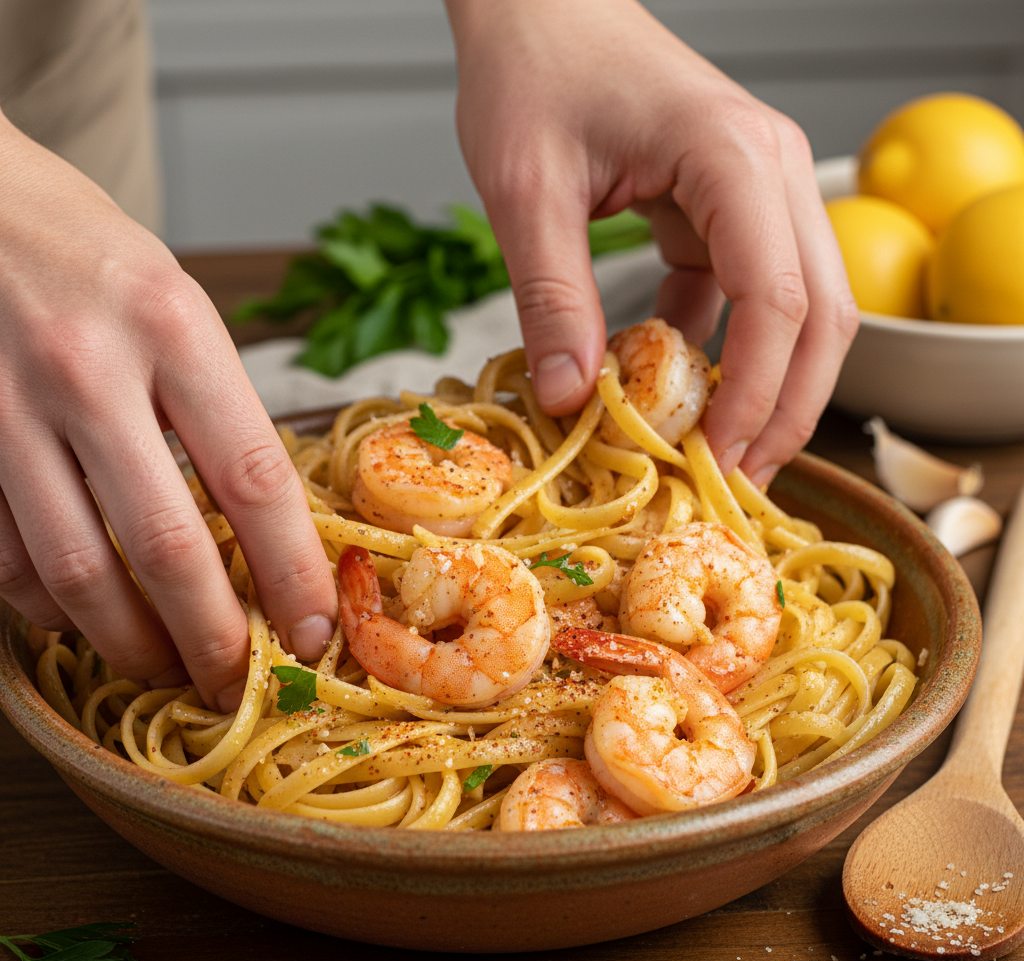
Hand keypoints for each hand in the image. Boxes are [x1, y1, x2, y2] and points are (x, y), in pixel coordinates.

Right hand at [0, 114, 336, 709]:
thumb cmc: (81, 245)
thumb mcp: (175, 303)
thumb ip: (213, 407)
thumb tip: (257, 523)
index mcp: (172, 329)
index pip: (254, 481)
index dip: (292, 571)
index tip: (313, 628)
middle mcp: (89, 372)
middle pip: (168, 547)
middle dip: (213, 637)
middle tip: (237, 684)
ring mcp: (7, 409)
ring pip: (78, 571)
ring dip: (130, 642)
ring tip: (167, 670)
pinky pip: (5, 557)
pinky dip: (48, 607)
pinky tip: (81, 620)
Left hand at [444, 0, 857, 484]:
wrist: (540, 7)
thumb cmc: (534, 69)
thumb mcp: (525, 190)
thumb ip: (551, 297)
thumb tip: (571, 399)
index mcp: (733, 157)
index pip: (777, 298)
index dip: (755, 394)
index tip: (716, 462)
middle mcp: (771, 172)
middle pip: (822, 314)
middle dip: (787, 408)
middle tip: (738, 483)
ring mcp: (758, 190)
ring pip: (801, 309)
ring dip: (765, 387)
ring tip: (716, 455)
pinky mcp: (727, 207)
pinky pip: (743, 293)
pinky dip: (716, 348)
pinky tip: (668, 386)